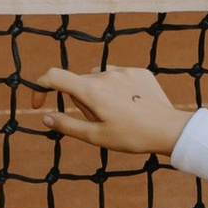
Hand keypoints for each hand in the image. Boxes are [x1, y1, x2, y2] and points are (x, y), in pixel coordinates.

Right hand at [31, 62, 187, 162]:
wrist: (169, 129)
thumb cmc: (131, 136)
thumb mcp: (95, 137)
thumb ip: (67, 126)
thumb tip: (45, 117)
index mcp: (91, 90)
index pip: (54, 76)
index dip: (40, 87)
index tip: (39, 103)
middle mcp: (105, 74)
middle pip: (79, 83)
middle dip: (80, 101)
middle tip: (98, 122)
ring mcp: (124, 71)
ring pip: (98, 78)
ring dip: (98, 93)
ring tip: (115, 114)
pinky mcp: (139, 72)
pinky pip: (118, 76)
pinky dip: (116, 88)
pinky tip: (130, 105)